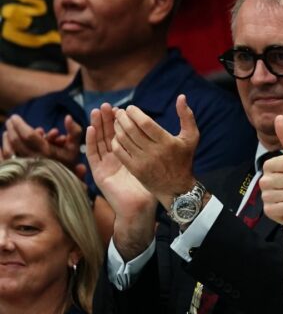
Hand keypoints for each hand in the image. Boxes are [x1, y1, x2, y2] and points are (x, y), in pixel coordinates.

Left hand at [3, 114, 83, 174]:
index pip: (28, 135)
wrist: (62, 186)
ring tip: (7, 131)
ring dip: (6, 138)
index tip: (14, 117)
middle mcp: (34, 160)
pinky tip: (2, 145)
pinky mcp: (19, 173)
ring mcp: (26, 167)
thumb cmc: (69, 165)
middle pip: (16, 141)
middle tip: (9, 120)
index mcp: (47, 152)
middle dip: (11, 128)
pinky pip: (6, 160)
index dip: (20, 124)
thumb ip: (74, 131)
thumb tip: (68, 117)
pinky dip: (2, 150)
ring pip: (9, 150)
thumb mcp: (75, 147)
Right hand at [87, 104, 156, 259]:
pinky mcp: (98, 173)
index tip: (122, 108)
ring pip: (99, 142)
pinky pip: (92, 155)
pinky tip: (90, 129)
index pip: (122, 135)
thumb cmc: (149, 189)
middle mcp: (115, 159)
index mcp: (128, 156)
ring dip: (97, 126)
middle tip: (106, 105)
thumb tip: (163, 136)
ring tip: (97, 111)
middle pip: (108, 135)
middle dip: (107, 120)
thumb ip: (154, 151)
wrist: (140, 208)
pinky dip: (90, 141)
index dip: (121, 122)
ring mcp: (105, 165)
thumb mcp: (153, 165)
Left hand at [111, 94, 198, 206]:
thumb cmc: (184, 159)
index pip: (145, 123)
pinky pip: (120, 152)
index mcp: (167, 142)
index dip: (135, 113)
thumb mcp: (191, 137)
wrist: (176, 187)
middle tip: (119, 112)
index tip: (130, 108)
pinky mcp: (135, 170)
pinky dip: (116, 142)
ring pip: (124, 140)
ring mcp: (143, 161)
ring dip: (117, 128)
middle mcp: (154, 152)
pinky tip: (117, 136)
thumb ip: (187, 116)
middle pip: (132, 130)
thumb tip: (181, 97)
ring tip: (117, 122)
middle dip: (122, 118)